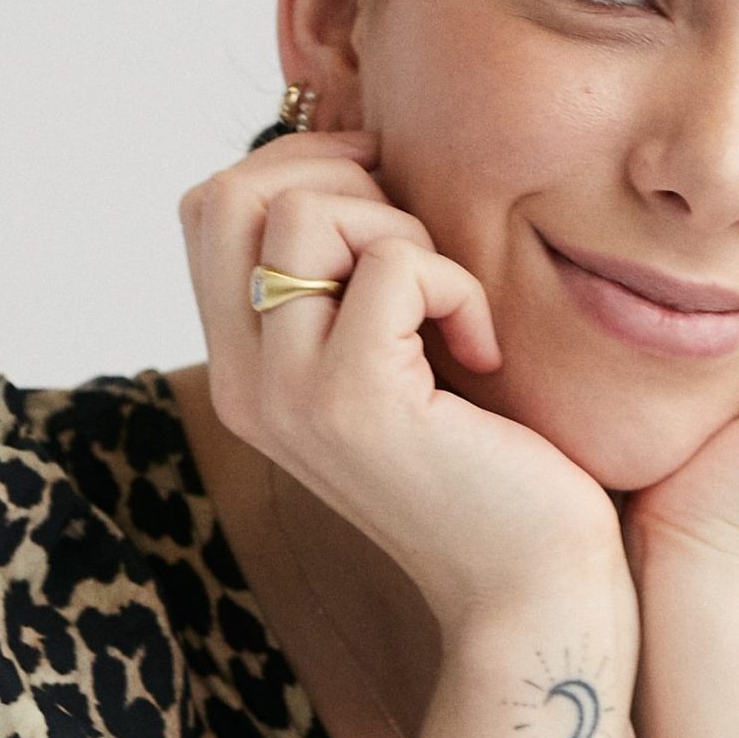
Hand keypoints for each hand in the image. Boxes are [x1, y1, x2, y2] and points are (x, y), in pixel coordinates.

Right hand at [179, 131, 628, 639]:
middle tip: (419, 248)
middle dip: (341, 179)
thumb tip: (353, 152)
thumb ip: (346, 277)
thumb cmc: (485, 461)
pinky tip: (483, 350)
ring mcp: (290, 396)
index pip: (209, 206)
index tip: (386, 204)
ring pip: (308, 213)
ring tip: (448, 305)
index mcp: (241, 369)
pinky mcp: (357, 402)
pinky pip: (397, 264)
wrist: (529, 586)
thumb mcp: (393, 354)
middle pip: (232, 193)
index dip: (298, 167)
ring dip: (402, 230)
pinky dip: (458, 285)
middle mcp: (243, 384)